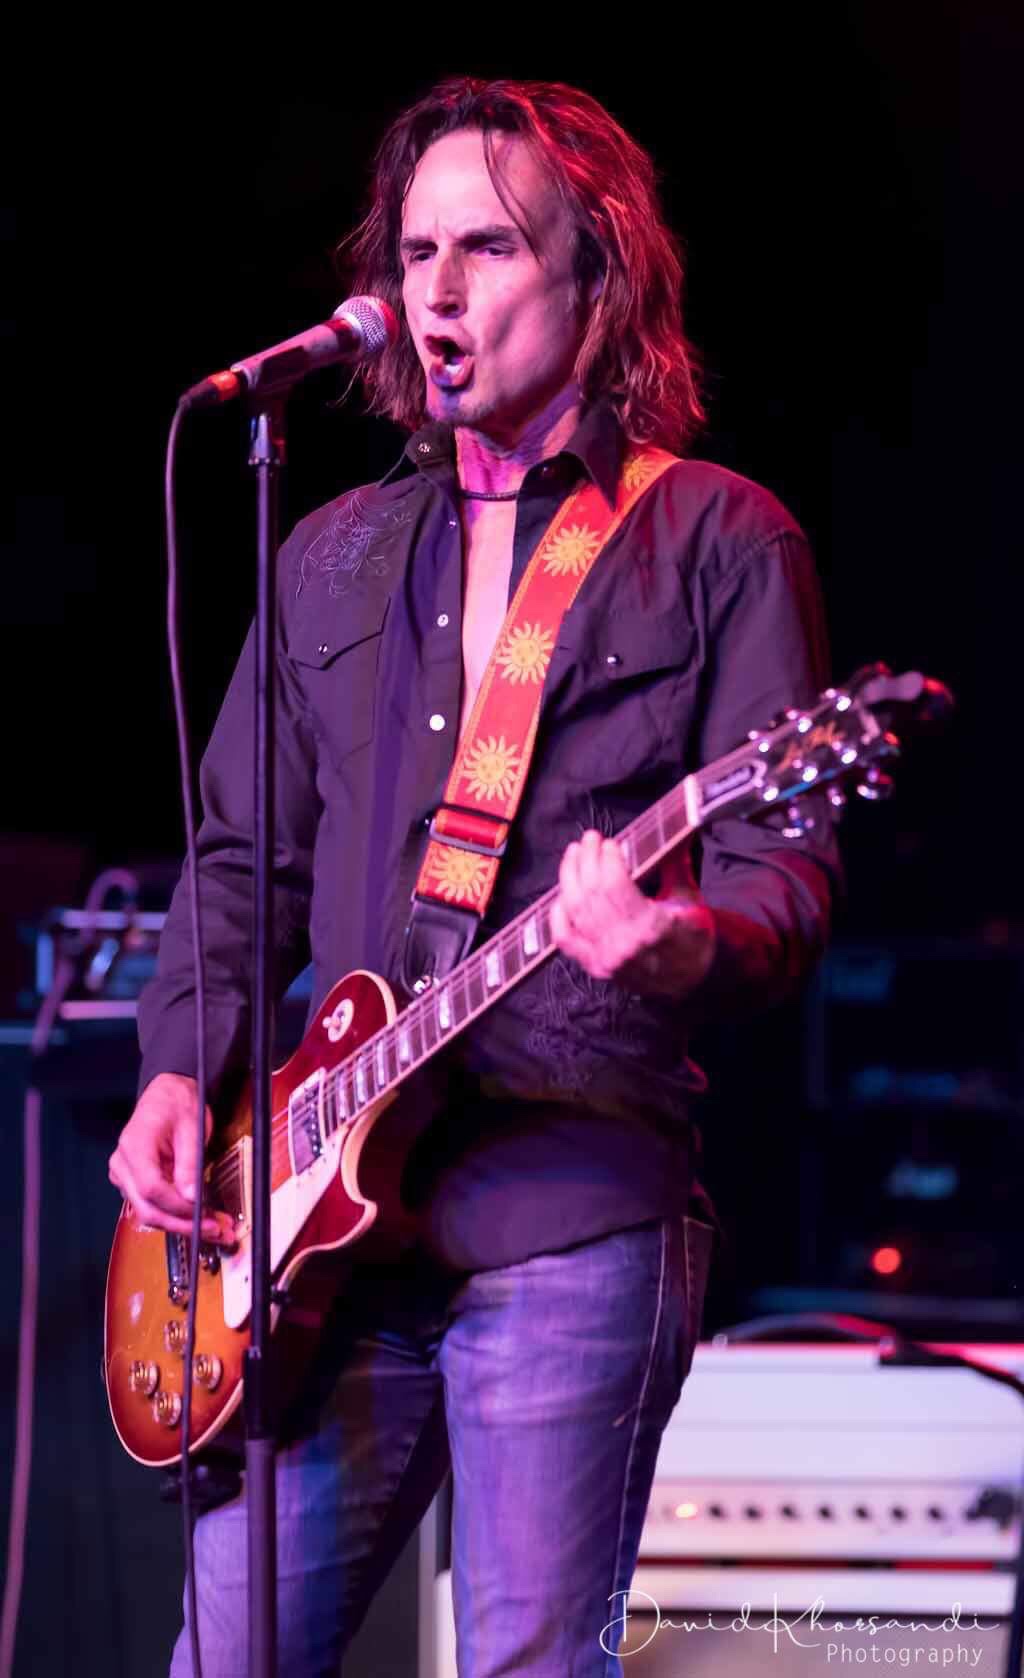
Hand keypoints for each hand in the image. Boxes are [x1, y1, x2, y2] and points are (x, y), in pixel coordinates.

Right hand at [108, 1072, 233, 1242]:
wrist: (166, 1093)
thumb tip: (193, 1198)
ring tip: (213, 1229)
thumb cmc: (177, 1103)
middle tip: (215, 1230)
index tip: (204, 1213)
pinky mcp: (134, 1182)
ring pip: (149, 1213)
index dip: (178, 1206)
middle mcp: (123, 1164)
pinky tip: (198, 1219)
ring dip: (181, 1225)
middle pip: (147, 1209)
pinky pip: (152, 1206)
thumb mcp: (191, 1127)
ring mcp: (125, 1175)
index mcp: (134, 1146)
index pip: (151, 1188)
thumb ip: (190, 1163)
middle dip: (182, 1225)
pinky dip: (175, 1216)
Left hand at [550, 829, 715, 996]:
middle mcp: (624, 944)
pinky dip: (558, 916)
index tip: (610, 843)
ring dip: (570, 878)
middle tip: (589, 839)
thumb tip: (676, 836)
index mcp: (652, 927)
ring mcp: (606, 958)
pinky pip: (565, 939)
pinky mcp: (595, 967)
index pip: (615, 886)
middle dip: (587, 860)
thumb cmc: (693, 940)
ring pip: (576, 911)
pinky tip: (561, 895)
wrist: (691, 982)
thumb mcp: (691, 901)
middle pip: (592, 894)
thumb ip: (676, 867)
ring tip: (574, 855)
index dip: (607, 860)